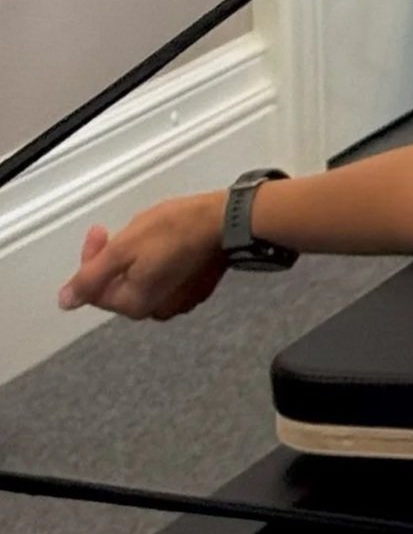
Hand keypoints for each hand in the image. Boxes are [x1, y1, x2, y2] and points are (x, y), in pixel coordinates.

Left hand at [58, 193, 227, 320]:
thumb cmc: (173, 230)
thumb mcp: (124, 247)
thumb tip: (65, 302)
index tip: (100, 231)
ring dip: (139, 261)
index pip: (96, 289)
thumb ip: (91, 276)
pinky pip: (168, 280)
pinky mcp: (198, 289)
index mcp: (134, 304)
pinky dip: (163, 264)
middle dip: (116, 259)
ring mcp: (180, 302)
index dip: (91, 258)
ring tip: (150, 233)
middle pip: (121, 286)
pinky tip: (172, 243)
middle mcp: (156, 311)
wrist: (226, 221)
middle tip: (127, 230)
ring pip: (145, 282)